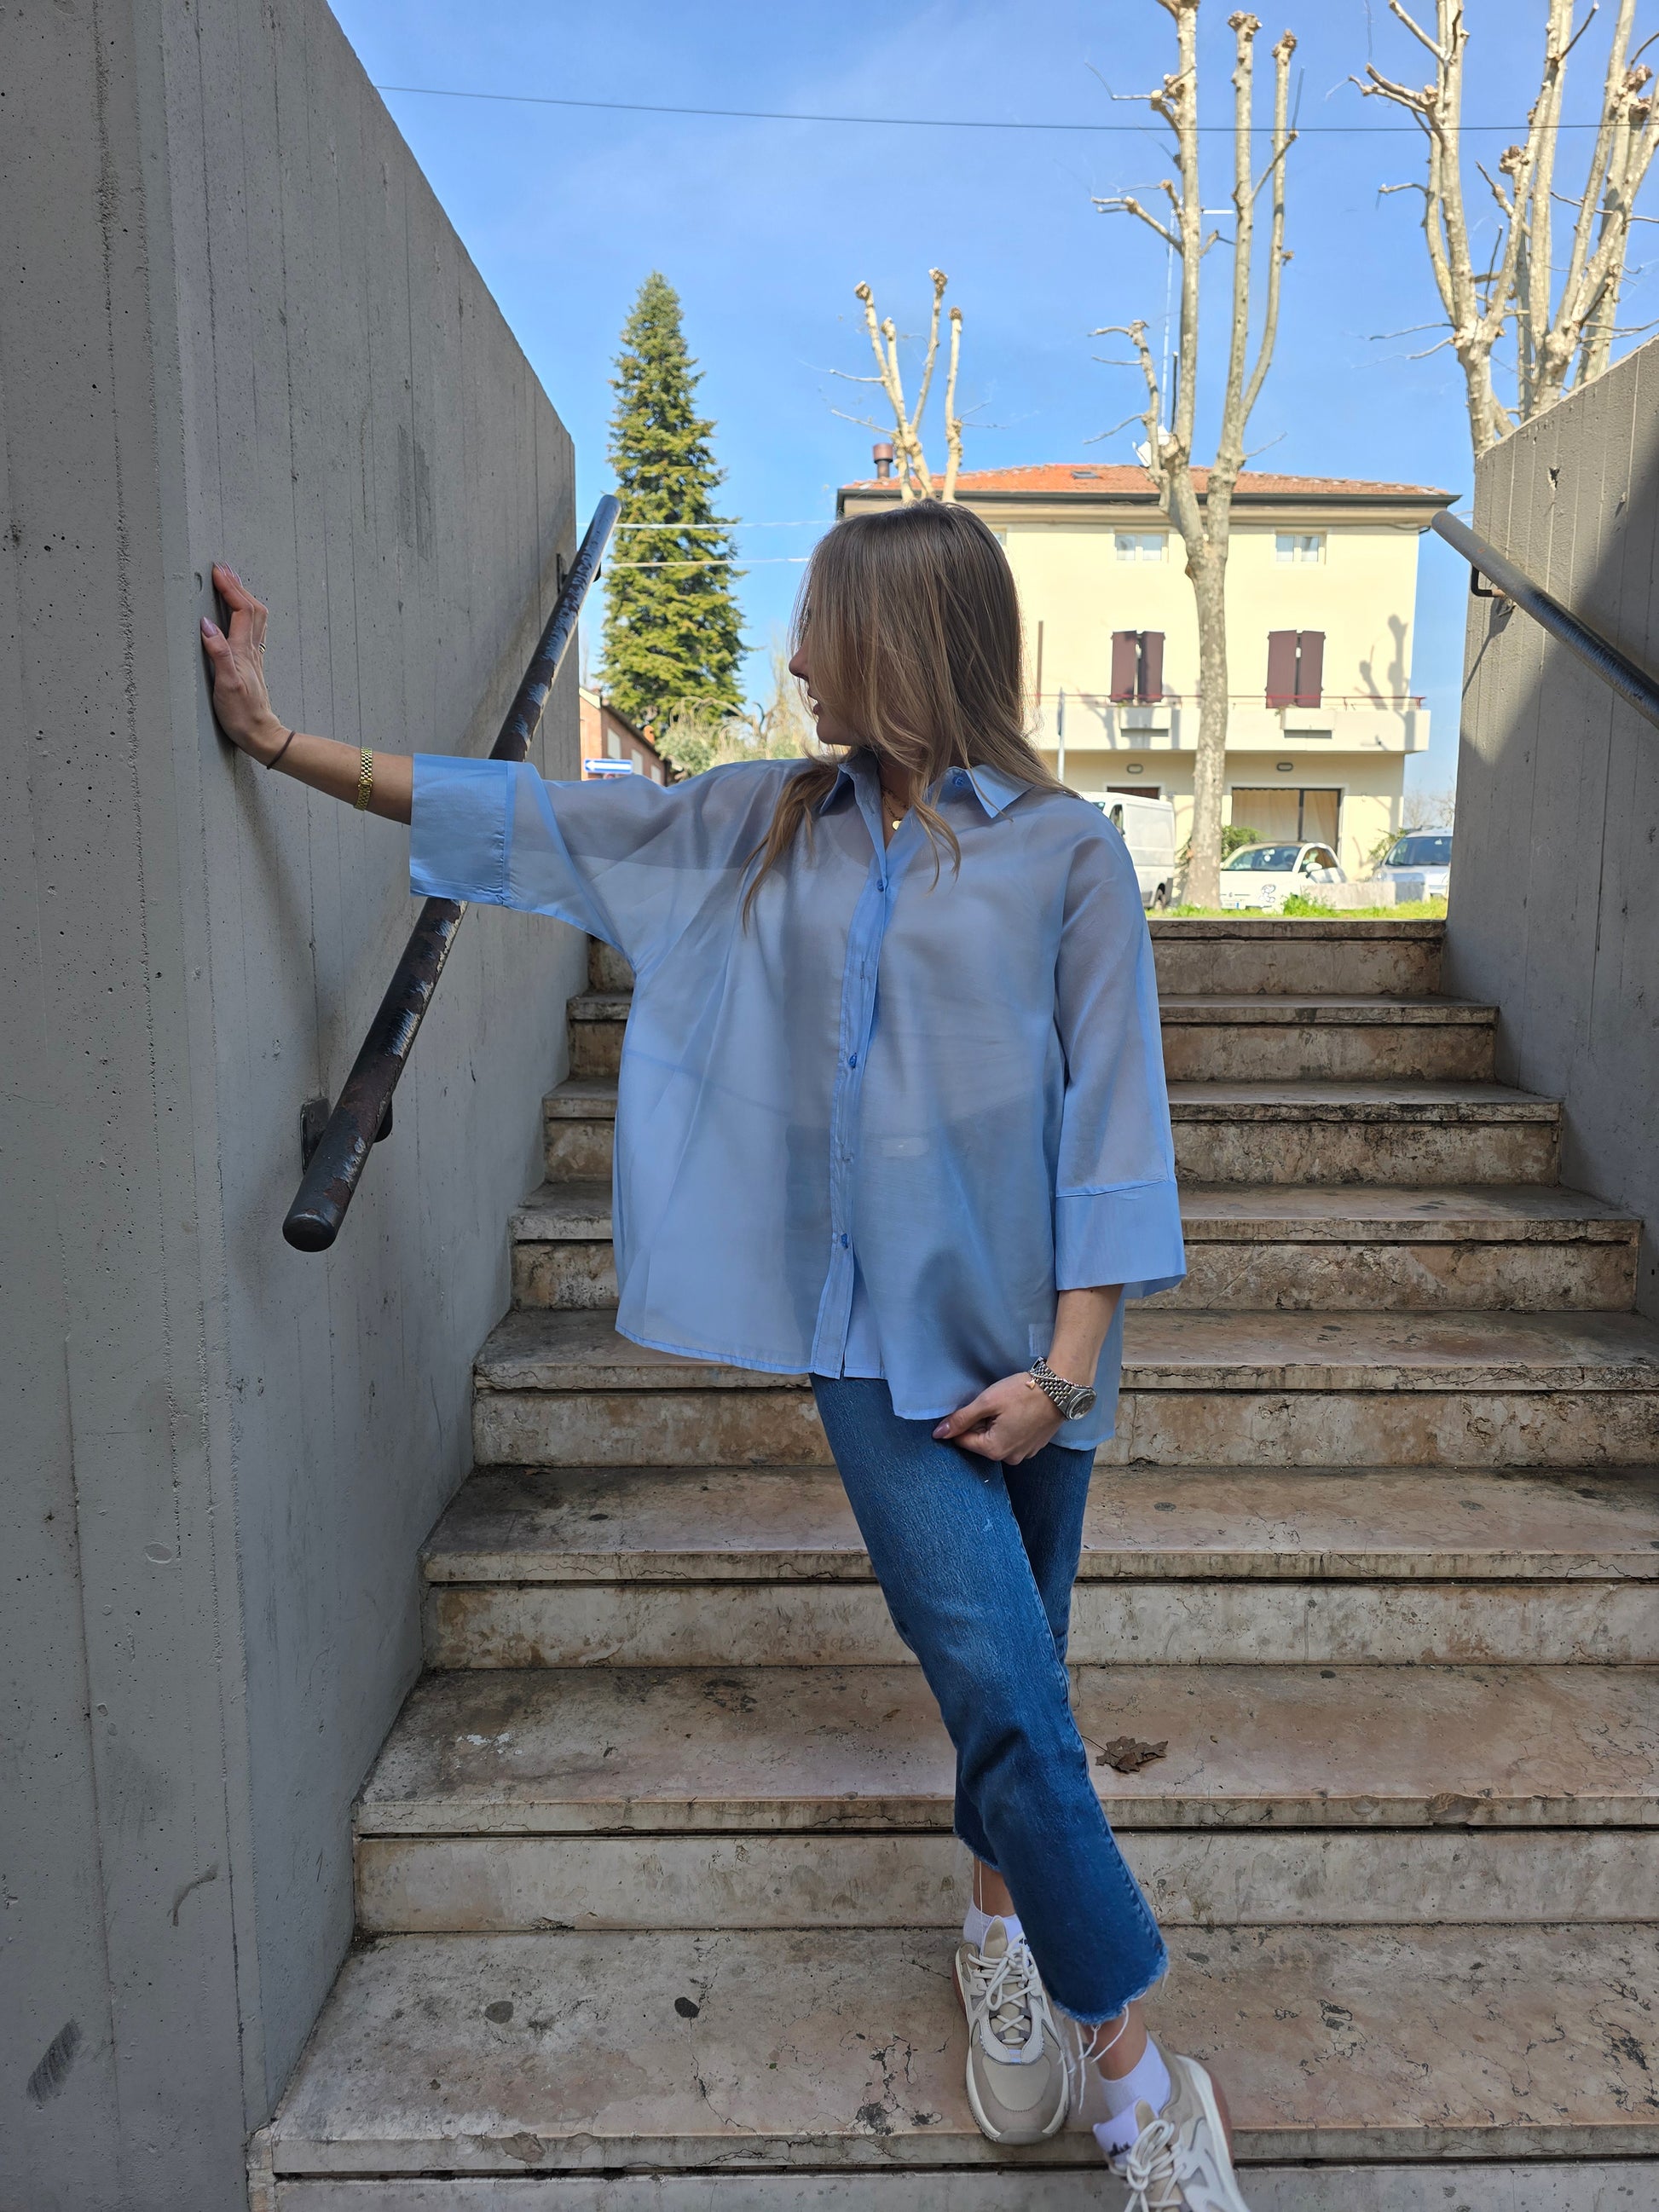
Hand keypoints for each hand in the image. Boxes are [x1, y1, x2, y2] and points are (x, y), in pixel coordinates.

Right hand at [200, 564, 285, 760]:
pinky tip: (237, 615)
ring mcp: (252, 657)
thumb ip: (218, 654)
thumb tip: (206, 625)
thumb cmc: (242, 715)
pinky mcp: (250, 665)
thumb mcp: (225, 686)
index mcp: (243, 652)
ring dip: (243, 596)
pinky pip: (251, 630)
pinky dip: (244, 613)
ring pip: (255, 618)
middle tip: (223, 568)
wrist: (261, 735)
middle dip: (237, 585)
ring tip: (230, 582)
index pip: (242, 610)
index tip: (217, 571)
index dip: (230, 588)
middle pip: (253, 608)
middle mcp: (251, 651)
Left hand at [933, 1372, 1062, 1463]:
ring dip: (995, 1425)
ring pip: (997, 1440)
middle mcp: (1008, 1458)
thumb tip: (938, 1434)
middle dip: (980, 1424)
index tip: (973, 1406)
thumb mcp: (987, 1402)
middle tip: (992, 1404)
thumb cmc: (1022, 1393)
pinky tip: (1017, 1412)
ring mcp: (1024, 1454)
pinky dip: (1010, 1427)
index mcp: (994, 1450)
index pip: (962, 1440)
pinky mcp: (1034, 1447)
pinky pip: (1013, 1439)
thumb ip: (961, 1419)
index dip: (963, 1422)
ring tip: (1007, 1407)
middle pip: (980, 1442)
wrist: (1060, 1390)